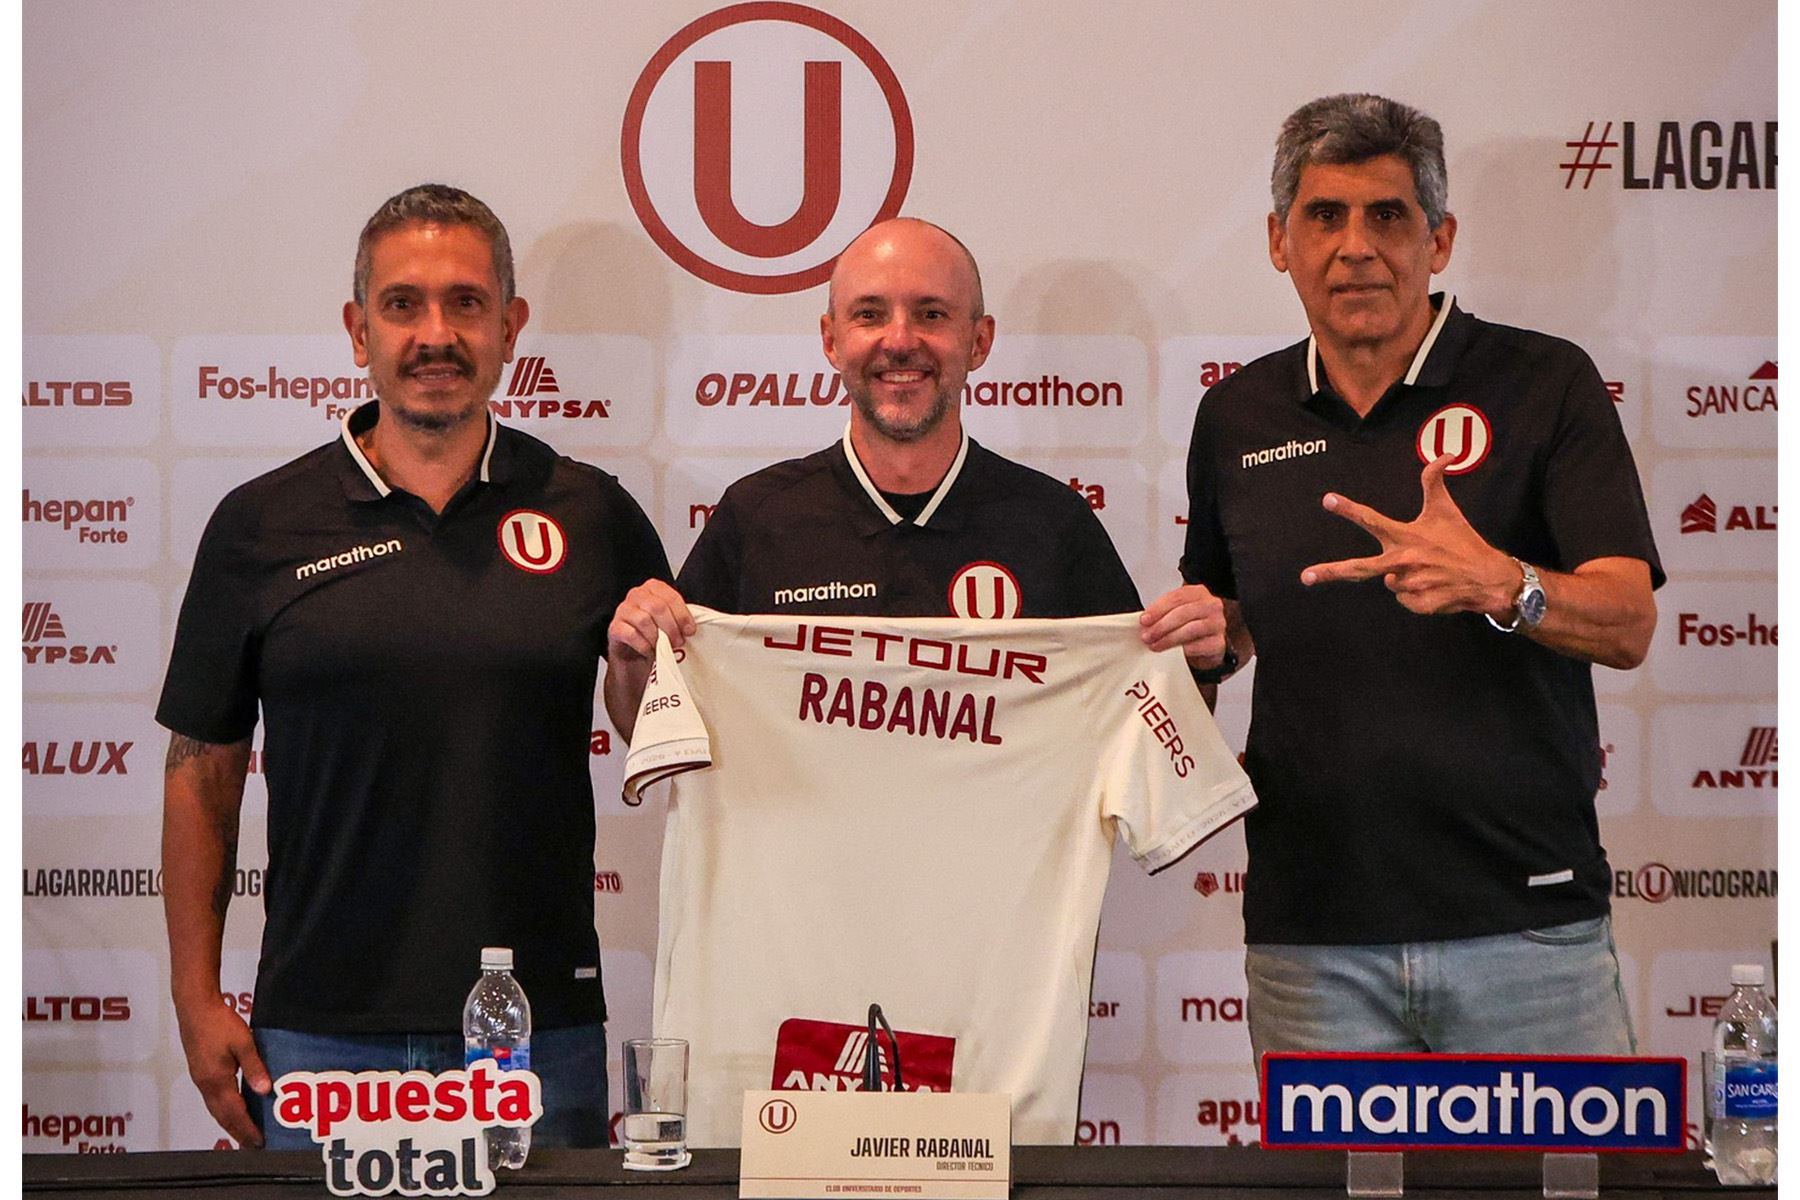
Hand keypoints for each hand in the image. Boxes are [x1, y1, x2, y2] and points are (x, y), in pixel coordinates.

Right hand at [175, 996, 268, 1147]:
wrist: (195, 1007)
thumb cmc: (219, 1023)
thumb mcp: (244, 1043)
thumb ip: (254, 1067)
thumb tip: (265, 1090)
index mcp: (217, 1081)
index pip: (234, 1113)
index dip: (246, 1129)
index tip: (258, 1142)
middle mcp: (206, 1084)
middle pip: (222, 1116)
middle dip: (237, 1132)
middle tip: (251, 1146)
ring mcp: (201, 1079)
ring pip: (216, 1109)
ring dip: (229, 1122)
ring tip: (243, 1132)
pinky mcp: (200, 1071)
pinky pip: (213, 1099)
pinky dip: (224, 1110)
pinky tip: (232, 1108)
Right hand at [607, 580, 695, 662]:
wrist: (634, 656)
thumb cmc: (655, 636)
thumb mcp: (670, 623)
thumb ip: (679, 620)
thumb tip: (691, 628)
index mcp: (653, 589)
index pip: (670, 596)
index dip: (682, 615)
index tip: (690, 631)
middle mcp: (637, 595)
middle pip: (657, 607)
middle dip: (671, 628)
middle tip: (678, 642)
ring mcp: (623, 610)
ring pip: (644, 620)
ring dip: (658, 638)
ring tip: (664, 648)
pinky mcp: (615, 627)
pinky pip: (631, 634)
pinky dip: (644, 645)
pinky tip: (649, 651)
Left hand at [1139, 583, 1226, 667]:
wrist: (1206, 647)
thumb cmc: (1189, 627)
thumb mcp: (1175, 614)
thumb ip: (1162, 614)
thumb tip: (1144, 623)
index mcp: (1198, 593)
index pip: (1177, 597)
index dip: (1158, 609)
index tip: (1144, 620)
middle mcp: (1211, 605)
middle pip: (1183, 612)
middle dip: (1161, 625)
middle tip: (1147, 635)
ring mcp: (1217, 624)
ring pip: (1190, 629)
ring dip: (1169, 638)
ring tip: (1155, 645)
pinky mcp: (1219, 642)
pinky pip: (1199, 646)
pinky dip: (1183, 649)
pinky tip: (1172, 653)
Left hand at [1300, 455, 1518, 615]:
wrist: (1489, 578)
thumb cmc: (1464, 542)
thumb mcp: (1447, 510)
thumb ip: (1435, 482)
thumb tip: (1446, 453)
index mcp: (1406, 536)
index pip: (1371, 519)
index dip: (1348, 509)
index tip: (1327, 500)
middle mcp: (1403, 560)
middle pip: (1359, 567)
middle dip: (1330, 571)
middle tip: (1306, 576)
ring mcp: (1410, 584)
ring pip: (1390, 584)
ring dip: (1402, 579)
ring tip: (1429, 571)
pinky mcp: (1419, 603)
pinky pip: (1404, 600)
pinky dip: (1415, 596)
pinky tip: (1434, 587)